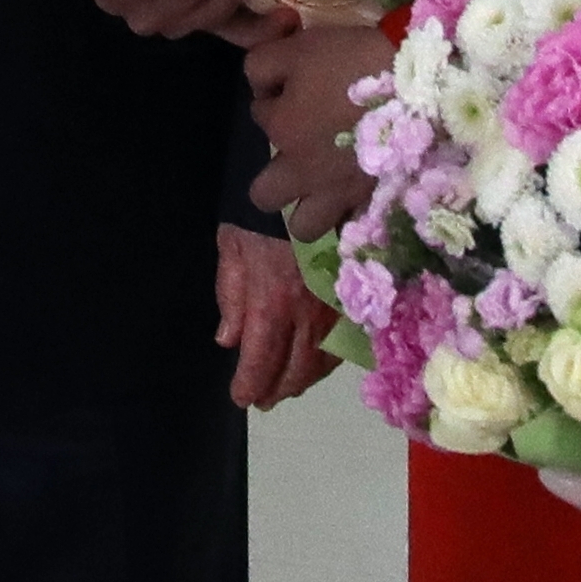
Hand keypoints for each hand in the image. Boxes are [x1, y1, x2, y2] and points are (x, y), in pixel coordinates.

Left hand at [214, 223, 337, 408]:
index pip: (260, 359)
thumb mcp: (232, 248)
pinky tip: (317, 363)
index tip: (241, 398)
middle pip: (295, 369)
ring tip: (287, 387)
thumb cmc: (262, 215)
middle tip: (264, 400)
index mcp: (272, 301)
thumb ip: (230, 295)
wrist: (312, 182)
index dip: (250, 384)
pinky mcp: (352, 298)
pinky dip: (328, 359)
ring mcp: (335, 307)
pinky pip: (344, 341)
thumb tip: (228, 340)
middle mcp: (307, 312)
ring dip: (303, 379)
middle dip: (277, 389)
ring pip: (322, 360)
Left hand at [244, 18, 397, 239]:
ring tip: (326, 186)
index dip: (274, 97)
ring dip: (308, 208)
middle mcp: (303, 170)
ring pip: (304, 225)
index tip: (299, 84)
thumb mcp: (300, 48)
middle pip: (264, 195)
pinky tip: (359, 192)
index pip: (259, 114)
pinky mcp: (372, 203)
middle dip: (275, 177)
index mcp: (283, 128)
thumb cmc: (356, 63)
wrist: (420, 88)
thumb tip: (260, 88)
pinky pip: (350, 225)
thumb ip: (264, 66)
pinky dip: (349, 212)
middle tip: (301, 154)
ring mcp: (337, 193)